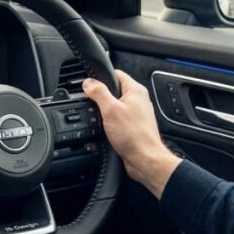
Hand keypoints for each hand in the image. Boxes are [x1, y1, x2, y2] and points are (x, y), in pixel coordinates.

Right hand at [82, 70, 181, 198]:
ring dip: (104, 113)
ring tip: (101, 120)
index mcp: (135, 90)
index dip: (100, 77)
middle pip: (113, 91)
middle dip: (101, 97)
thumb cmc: (134, 135)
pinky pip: (117, 119)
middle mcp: (138, 100)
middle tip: (93, 105)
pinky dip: (109, 123)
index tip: (89, 85)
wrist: (144, 159)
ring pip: (114, 106)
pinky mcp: (133, 126)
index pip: (116, 74)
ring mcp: (136, 114)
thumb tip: (88, 82)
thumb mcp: (110, 110)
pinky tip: (105, 130)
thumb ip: (98, 93)